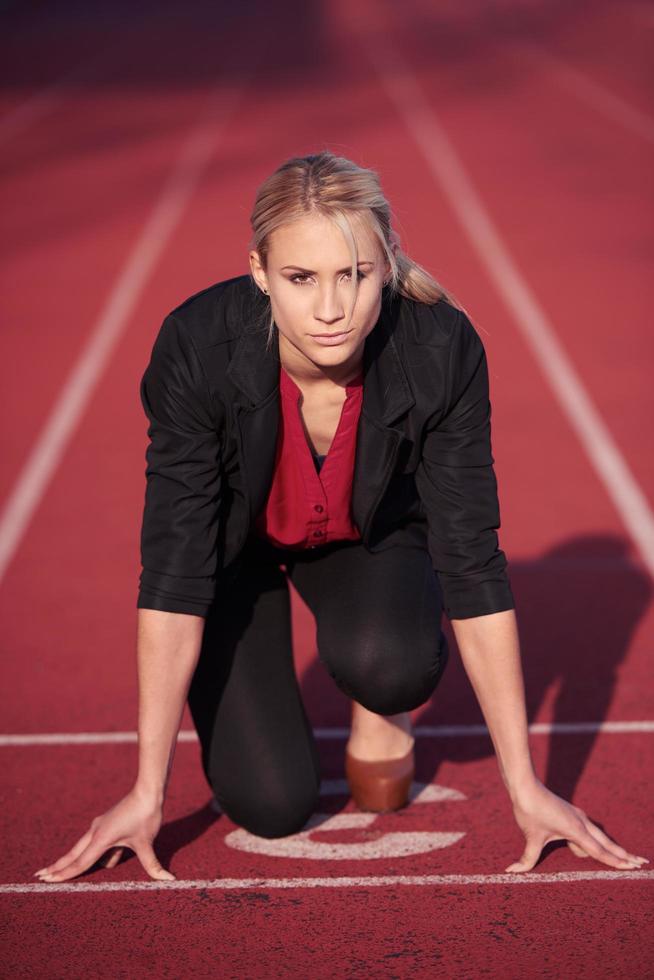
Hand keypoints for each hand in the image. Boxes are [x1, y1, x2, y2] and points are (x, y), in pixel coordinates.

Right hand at [33, 785, 174, 882]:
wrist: (147, 791)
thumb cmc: (146, 816)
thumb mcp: (148, 843)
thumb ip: (153, 865)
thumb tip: (168, 879)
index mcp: (101, 838)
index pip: (80, 862)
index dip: (64, 874)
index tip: (48, 880)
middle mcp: (96, 832)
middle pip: (73, 854)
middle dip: (58, 866)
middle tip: (40, 876)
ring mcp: (100, 826)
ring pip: (82, 848)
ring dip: (72, 860)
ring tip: (56, 870)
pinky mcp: (107, 823)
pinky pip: (96, 842)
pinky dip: (93, 853)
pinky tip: (106, 861)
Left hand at [505, 778, 649, 872]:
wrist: (526, 786)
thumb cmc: (530, 811)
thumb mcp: (530, 837)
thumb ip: (526, 859)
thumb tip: (511, 872)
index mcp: (576, 830)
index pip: (599, 851)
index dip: (615, 861)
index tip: (631, 867)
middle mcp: (582, 823)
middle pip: (607, 843)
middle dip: (623, 854)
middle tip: (641, 863)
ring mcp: (578, 817)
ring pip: (599, 836)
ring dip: (611, 848)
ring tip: (626, 858)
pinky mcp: (572, 814)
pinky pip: (588, 831)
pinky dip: (593, 841)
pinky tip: (580, 850)